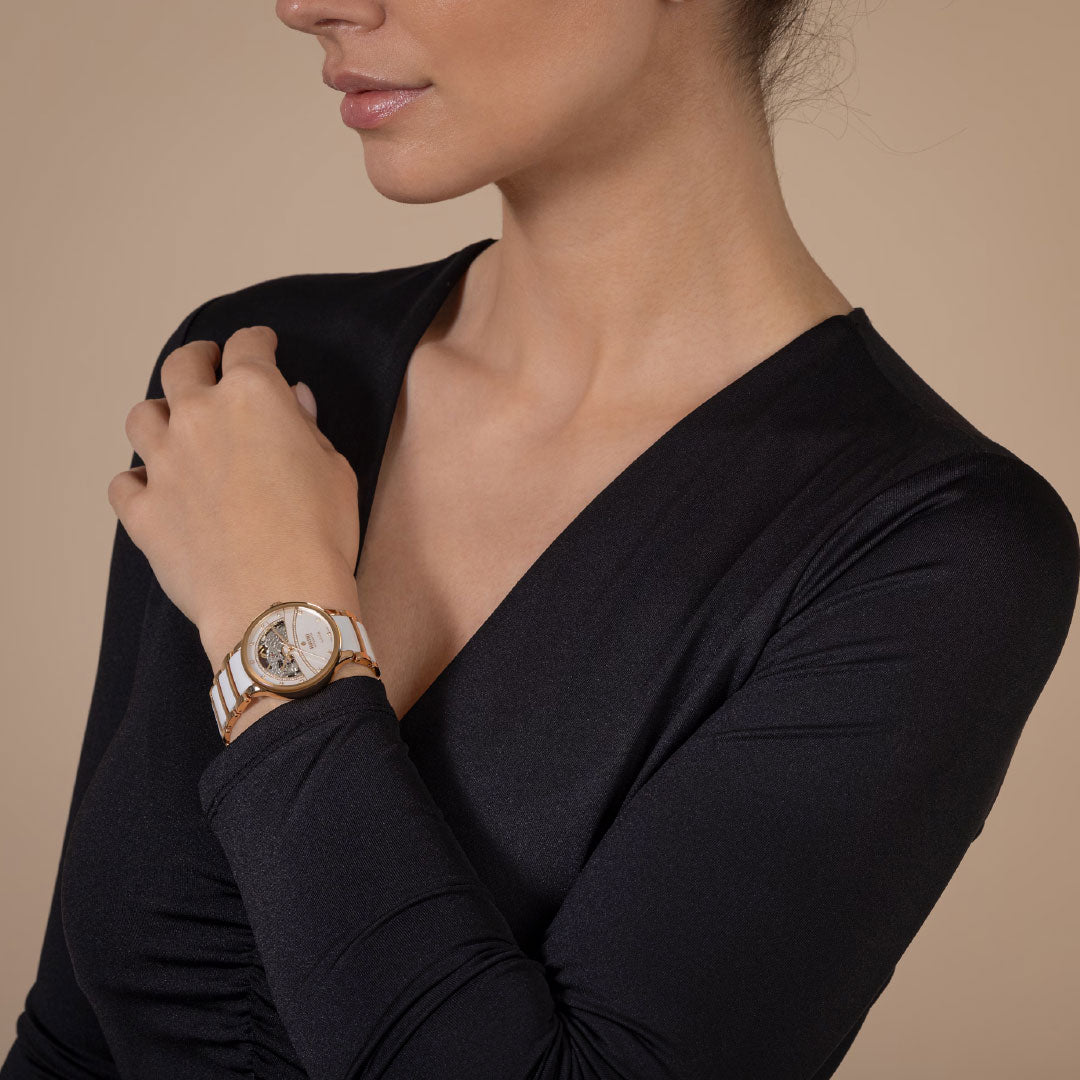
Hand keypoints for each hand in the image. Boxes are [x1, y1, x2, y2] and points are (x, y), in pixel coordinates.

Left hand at [107, 325, 361, 662]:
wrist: (277, 597)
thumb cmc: (320, 533)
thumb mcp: (335, 470)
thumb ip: (307, 430)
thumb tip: (293, 403)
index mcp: (253, 396)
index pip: (247, 346)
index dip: (256, 341)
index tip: (261, 344)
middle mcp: (199, 417)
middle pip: (182, 366)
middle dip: (198, 360)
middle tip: (208, 366)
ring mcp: (164, 463)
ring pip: (143, 417)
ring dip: (161, 417)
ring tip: (176, 431)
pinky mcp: (143, 511)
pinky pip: (124, 483)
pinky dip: (139, 481)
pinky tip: (155, 491)